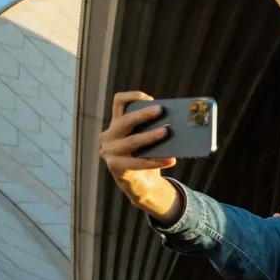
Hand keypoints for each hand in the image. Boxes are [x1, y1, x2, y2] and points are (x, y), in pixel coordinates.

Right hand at [98, 91, 179, 222]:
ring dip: (149, 136)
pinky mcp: (115, 167)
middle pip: (125, 121)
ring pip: (131, 141)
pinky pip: (138, 162)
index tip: (149, 98)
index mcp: (116, 124)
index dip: (132, 97)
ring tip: (165, 133)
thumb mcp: (145, 138)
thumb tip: (171, 118)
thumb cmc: (144, 155)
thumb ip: (150, 128)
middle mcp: (108, 136)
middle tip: (160, 111)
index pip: (119, 102)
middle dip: (143, 115)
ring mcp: (109, 152)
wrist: (139, 183)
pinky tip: (170, 160)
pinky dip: (155, 161)